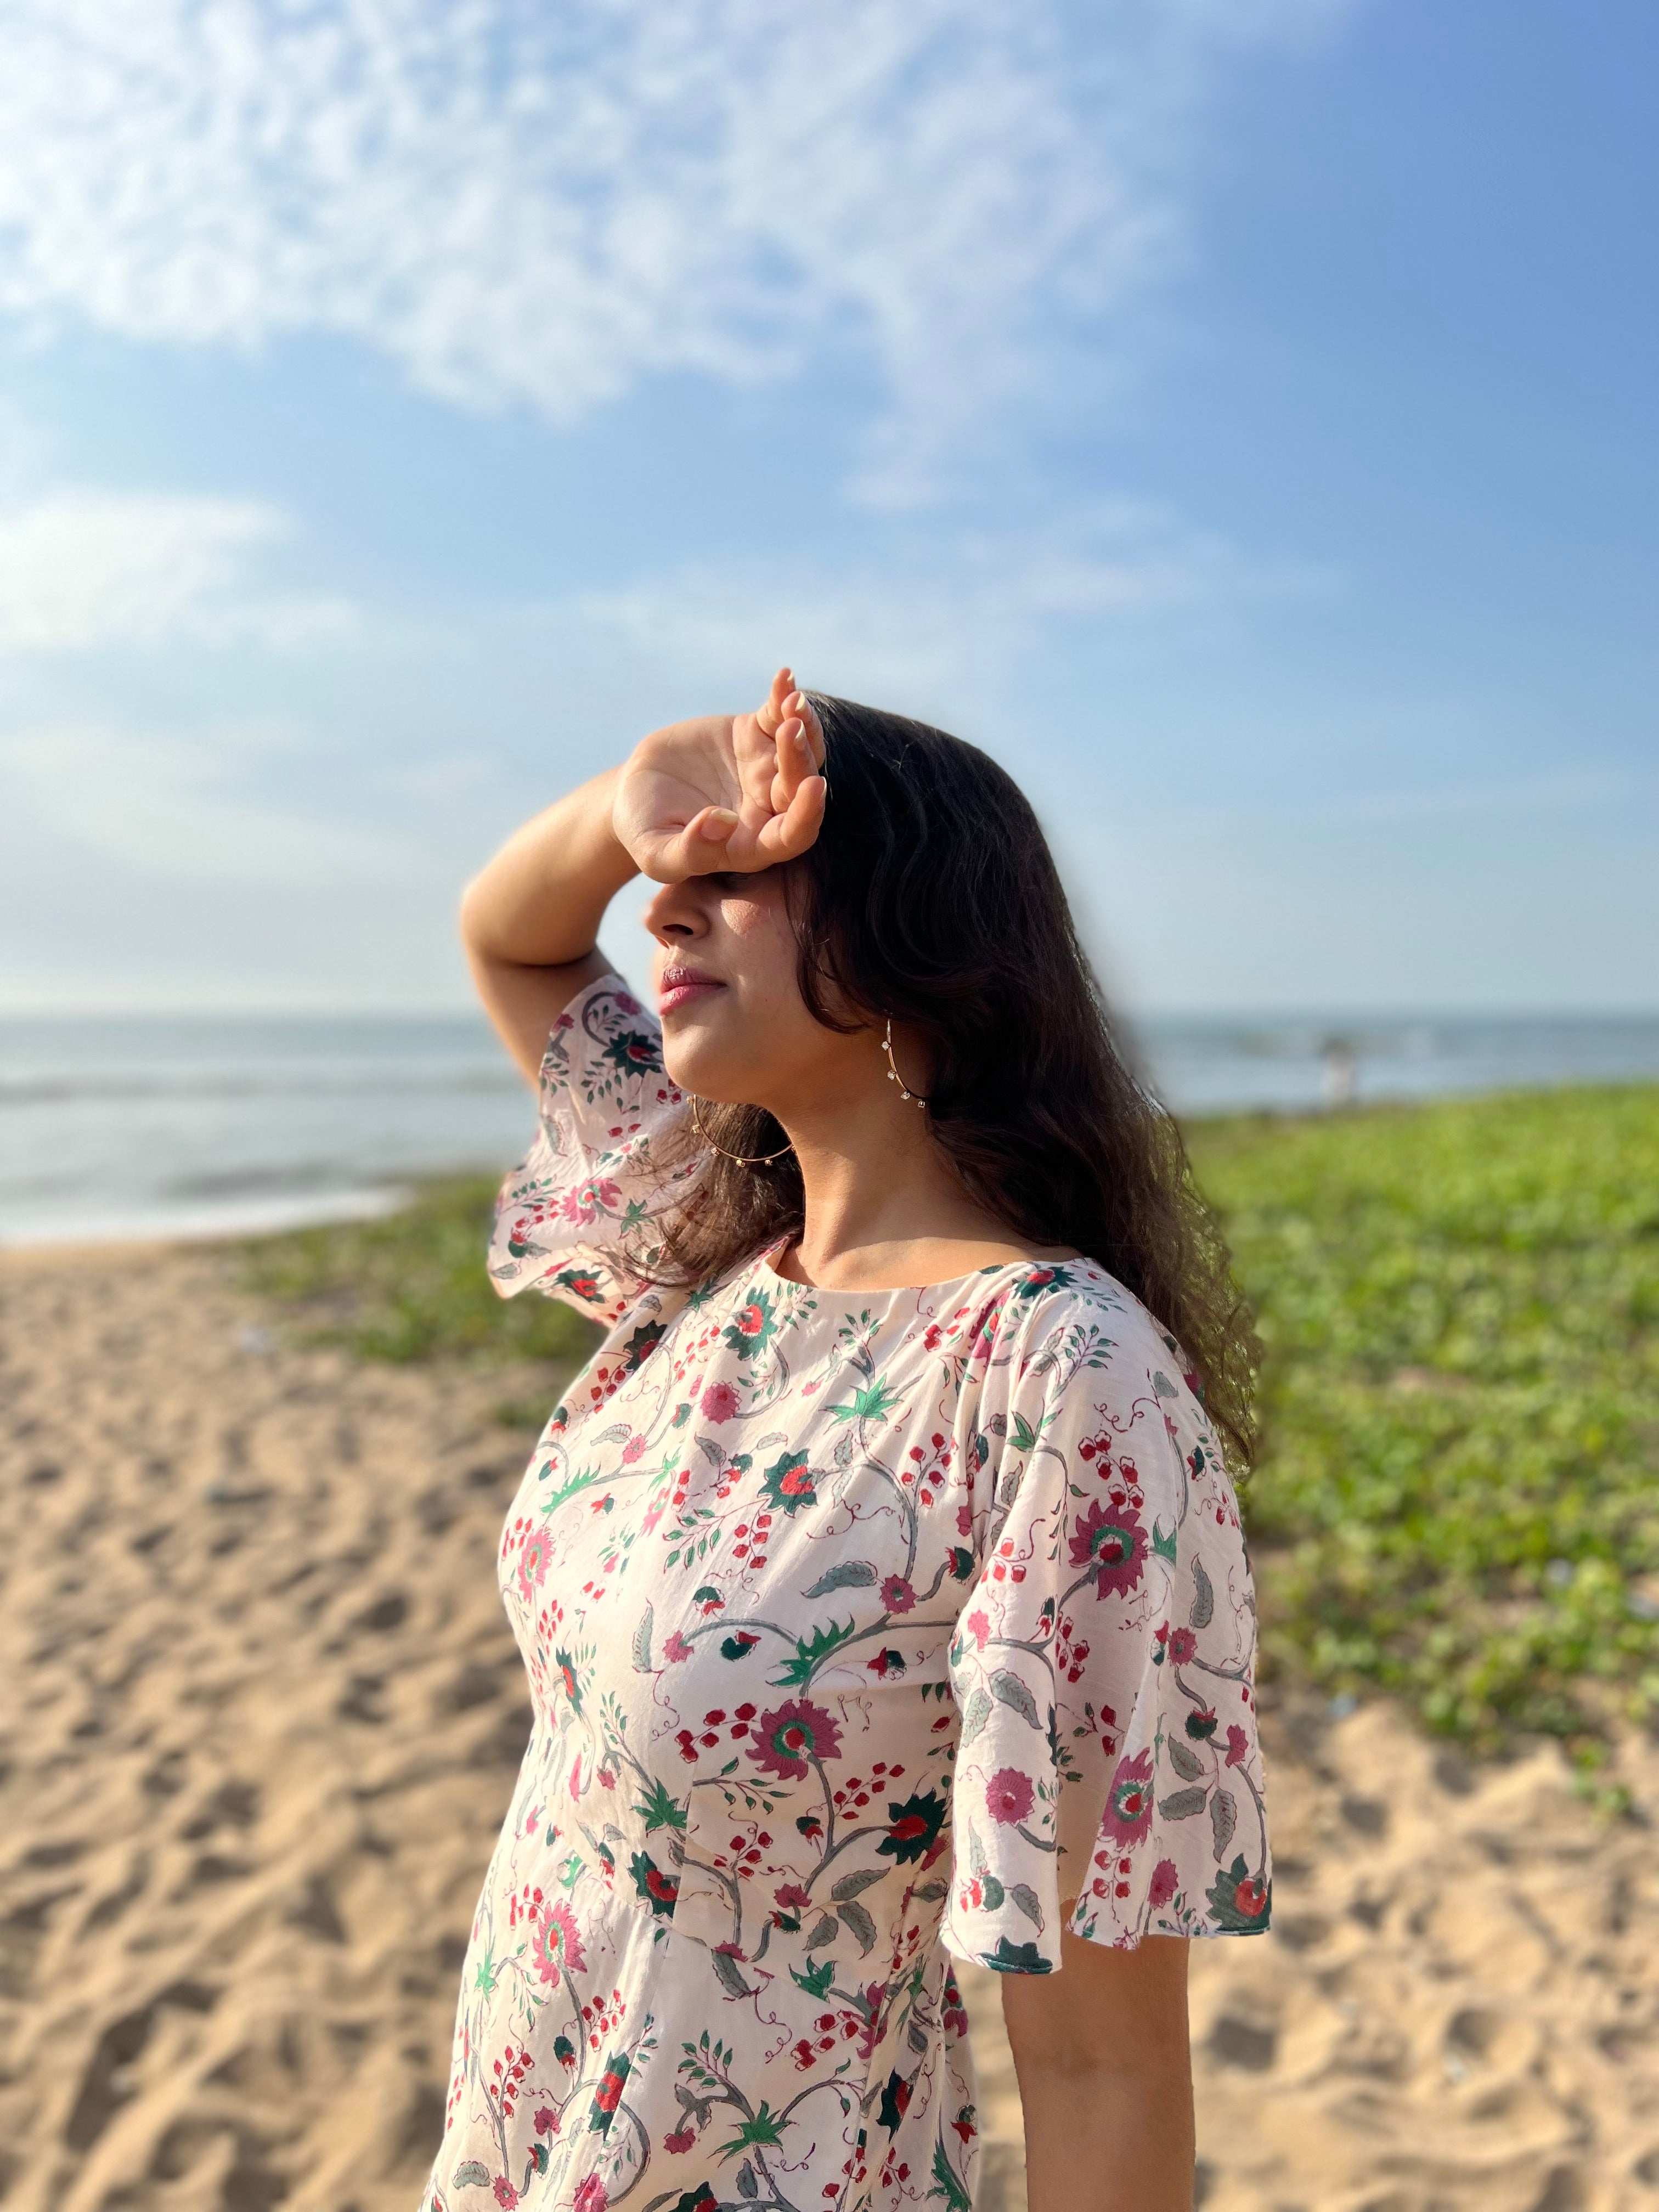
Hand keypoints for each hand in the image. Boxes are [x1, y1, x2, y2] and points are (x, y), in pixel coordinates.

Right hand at [612, 668, 826, 882]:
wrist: (634, 791)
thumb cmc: (646, 832)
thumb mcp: (656, 853)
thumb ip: (689, 851)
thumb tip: (722, 823)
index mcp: (752, 844)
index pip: (792, 835)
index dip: (807, 814)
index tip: (813, 787)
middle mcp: (767, 807)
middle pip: (799, 786)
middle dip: (799, 759)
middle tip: (790, 729)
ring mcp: (763, 769)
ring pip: (801, 749)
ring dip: (804, 727)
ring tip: (792, 701)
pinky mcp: (752, 736)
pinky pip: (776, 716)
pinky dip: (782, 696)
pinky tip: (783, 676)